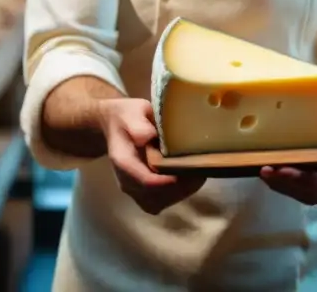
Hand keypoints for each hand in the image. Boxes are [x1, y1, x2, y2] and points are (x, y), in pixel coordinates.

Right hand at [99, 97, 205, 214]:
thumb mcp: (131, 112)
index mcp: (123, 162)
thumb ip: (137, 124)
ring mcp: (134, 190)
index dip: (169, 181)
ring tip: (197, 173)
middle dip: (179, 188)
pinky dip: (176, 193)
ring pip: (158, 204)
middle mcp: (126, 181)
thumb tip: (148, 136)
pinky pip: (160, 202)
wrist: (115, 126)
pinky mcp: (142, 193)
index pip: (146, 181)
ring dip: (180, 192)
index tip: (188, 170)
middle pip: (154, 198)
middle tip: (200, 170)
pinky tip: (189, 177)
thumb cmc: (127, 116)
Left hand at [259, 110, 316, 205]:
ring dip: (279, 185)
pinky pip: (296, 192)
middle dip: (285, 182)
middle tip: (265, 170)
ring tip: (263, 172)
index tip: (283, 170)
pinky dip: (280, 185)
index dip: (303, 178)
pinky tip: (268, 176)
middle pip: (308, 190)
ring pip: (300, 194)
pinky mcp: (315, 190)